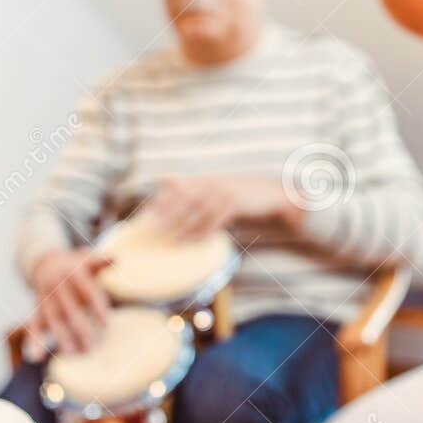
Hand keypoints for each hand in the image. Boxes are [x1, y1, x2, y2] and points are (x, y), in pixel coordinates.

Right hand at [27, 248, 110, 357]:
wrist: (44, 262)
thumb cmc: (75, 265)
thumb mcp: (86, 259)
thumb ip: (101, 262)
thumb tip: (116, 258)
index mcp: (75, 274)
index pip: (89, 293)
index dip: (97, 308)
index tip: (107, 325)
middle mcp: (60, 287)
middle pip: (71, 311)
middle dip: (81, 331)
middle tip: (93, 349)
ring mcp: (47, 299)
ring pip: (55, 321)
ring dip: (62, 339)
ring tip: (72, 356)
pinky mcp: (38, 310)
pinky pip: (34, 326)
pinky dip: (34, 342)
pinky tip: (35, 358)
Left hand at [145, 176, 300, 240]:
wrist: (275, 193)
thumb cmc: (247, 197)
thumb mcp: (224, 194)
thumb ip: (206, 199)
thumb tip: (188, 216)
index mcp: (207, 180)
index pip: (178, 184)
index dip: (162, 197)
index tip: (148, 211)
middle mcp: (212, 183)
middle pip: (182, 195)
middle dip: (165, 210)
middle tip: (150, 224)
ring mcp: (222, 192)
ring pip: (195, 209)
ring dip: (180, 224)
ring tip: (167, 237)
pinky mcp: (233, 203)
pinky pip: (212, 220)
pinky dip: (200, 232)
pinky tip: (190, 242)